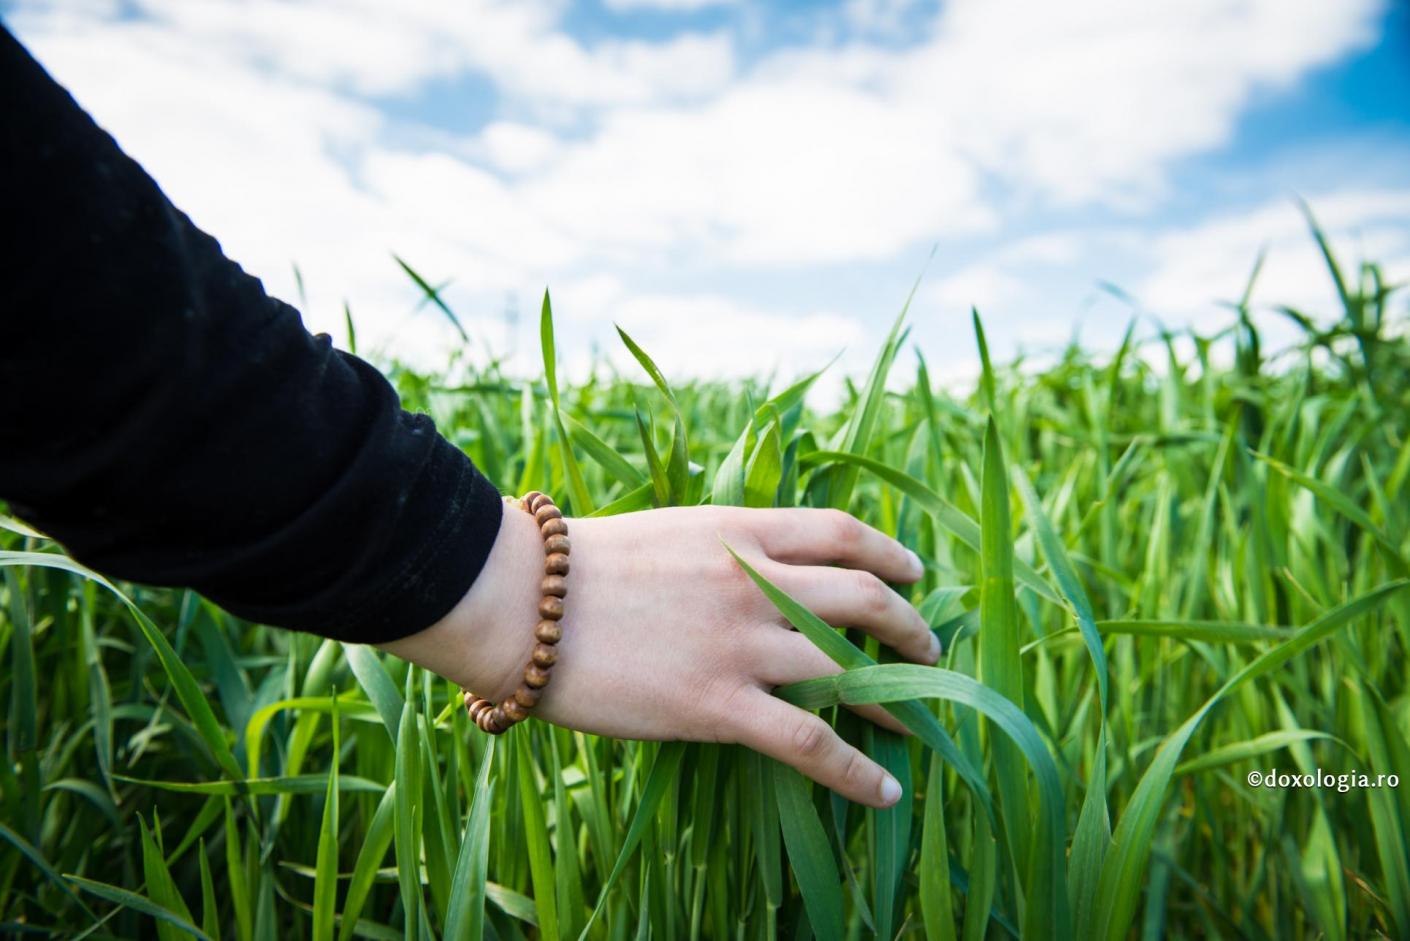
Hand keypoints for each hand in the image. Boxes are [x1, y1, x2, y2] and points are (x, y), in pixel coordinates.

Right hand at [380, 505, 938, 808]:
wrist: (520, 600)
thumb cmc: (577, 566)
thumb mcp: (667, 532)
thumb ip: (722, 548)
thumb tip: (753, 568)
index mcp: (741, 531)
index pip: (842, 533)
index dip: (889, 555)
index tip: (912, 572)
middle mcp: (757, 582)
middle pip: (865, 598)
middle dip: (911, 625)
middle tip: (929, 648)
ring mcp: (741, 644)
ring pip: (852, 668)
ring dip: (900, 697)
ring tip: (921, 719)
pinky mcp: (718, 704)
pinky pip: (812, 741)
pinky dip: (858, 770)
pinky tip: (885, 790)